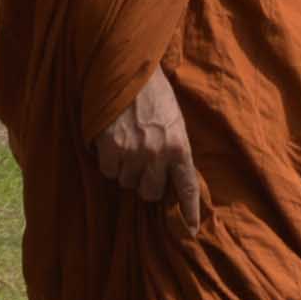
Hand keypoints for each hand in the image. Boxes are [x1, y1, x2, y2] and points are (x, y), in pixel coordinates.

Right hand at [90, 67, 203, 238]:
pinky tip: (113, 141)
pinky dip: (109, 161)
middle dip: (146, 181)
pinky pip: (108, 171)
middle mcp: (158, 154)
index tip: (192, 230)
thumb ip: (174, 148)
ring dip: (126, 169)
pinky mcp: (110, 147)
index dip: (189, 211)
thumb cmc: (154, 93)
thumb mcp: (175, 120)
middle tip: (143, 162)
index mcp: (180, 146)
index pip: (187, 186)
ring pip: (126, 182)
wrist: (128, 69)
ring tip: (128, 144)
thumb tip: (171, 176)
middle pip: (149, 192)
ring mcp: (133, 152)